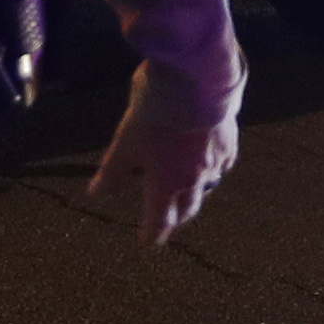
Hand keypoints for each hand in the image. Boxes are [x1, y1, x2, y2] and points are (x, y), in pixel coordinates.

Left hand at [89, 64, 239, 243]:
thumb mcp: (124, 143)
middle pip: (187, 208)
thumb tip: (95, 193)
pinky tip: (210, 161)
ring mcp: (215, 161)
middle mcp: (193, 179)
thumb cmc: (154, 114)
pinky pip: (223, 164)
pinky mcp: (229, 141)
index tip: (148, 242)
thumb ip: (112, 172)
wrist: (194, 81)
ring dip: (195, 192)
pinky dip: (214, 168)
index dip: (153, 234)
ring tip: (187, 190)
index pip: (160, 220)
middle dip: (176, 217)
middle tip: (168, 219)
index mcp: (166, 185)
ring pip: (207, 187)